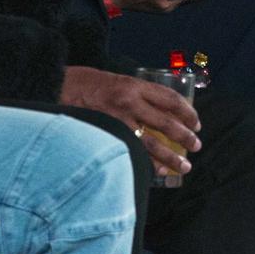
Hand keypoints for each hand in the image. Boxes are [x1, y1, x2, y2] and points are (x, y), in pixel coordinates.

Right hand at [60, 66, 200, 175]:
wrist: (58, 88)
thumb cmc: (88, 85)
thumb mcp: (117, 81)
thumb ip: (137, 95)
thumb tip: (161, 113)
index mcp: (134, 85)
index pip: (170, 99)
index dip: (187, 112)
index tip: (196, 123)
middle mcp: (129, 102)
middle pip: (166, 122)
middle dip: (185, 136)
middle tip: (196, 146)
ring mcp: (117, 121)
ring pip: (152, 143)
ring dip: (171, 157)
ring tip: (184, 166)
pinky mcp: (107, 136)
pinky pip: (133, 153)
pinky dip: (148, 164)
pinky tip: (158, 171)